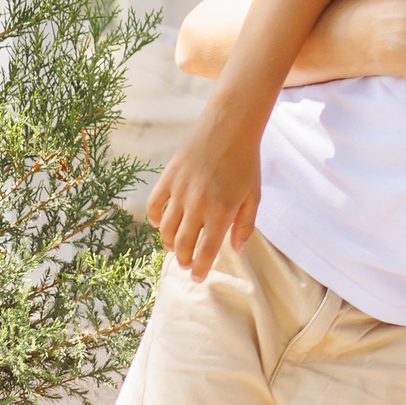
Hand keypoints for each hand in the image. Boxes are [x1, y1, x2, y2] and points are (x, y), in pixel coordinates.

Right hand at [146, 118, 261, 280]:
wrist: (230, 126)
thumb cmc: (246, 161)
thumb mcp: (254, 194)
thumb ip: (245, 224)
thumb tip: (236, 249)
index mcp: (221, 212)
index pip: (206, 252)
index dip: (201, 269)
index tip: (198, 278)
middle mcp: (198, 206)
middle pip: (183, 245)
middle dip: (184, 260)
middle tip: (187, 264)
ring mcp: (180, 192)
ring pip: (165, 229)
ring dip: (168, 244)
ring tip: (175, 248)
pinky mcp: (168, 178)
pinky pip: (153, 206)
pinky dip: (151, 219)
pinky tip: (158, 224)